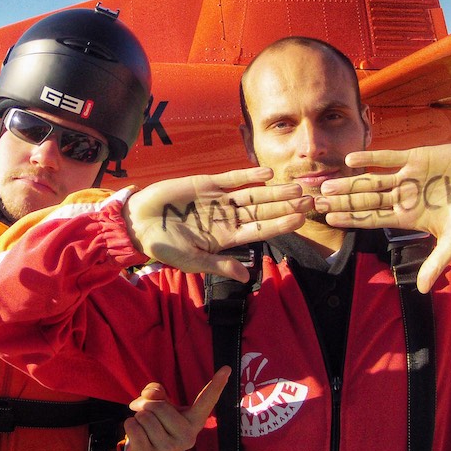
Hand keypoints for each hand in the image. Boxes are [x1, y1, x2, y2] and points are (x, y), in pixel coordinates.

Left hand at [123, 367, 230, 450]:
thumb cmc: (159, 424)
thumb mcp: (163, 406)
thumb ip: (157, 392)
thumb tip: (151, 394)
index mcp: (194, 421)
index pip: (206, 401)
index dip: (216, 385)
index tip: (226, 369)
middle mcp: (187, 436)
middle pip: (158, 406)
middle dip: (146, 405)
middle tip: (147, 413)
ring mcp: (170, 448)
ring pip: (144, 416)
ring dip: (138, 417)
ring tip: (144, 427)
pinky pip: (132, 426)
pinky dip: (129, 425)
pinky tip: (138, 435)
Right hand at [124, 168, 312, 280]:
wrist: (140, 222)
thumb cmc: (163, 246)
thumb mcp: (191, 260)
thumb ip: (218, 264)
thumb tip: (245, 277)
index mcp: (227, 238)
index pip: (260, 231)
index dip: (280, 225)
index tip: (300, 219)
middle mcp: (228, 218)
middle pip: (263, 211)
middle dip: (286, 205)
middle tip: (310, 199)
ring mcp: (219, 200)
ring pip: (253, 194)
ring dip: (274, 191)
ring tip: (297, 186)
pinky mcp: (207, 183)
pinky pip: (233, 178)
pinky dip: (250, 175)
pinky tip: (268, 173)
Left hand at [315, 144, 450, 292]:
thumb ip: (436, 263)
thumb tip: (423, 291)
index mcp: (408, 216)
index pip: (373, 219)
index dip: (352, 219)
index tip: (330, 220)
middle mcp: (402, 196)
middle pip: (367, 200)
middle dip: (343, 202)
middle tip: (317, 202)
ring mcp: (406, 177)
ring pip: (373, 180)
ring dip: (350, 182)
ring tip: (328, 185)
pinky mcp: (415, 157)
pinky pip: (389, 157)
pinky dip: (371, 158)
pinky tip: (350, 160)